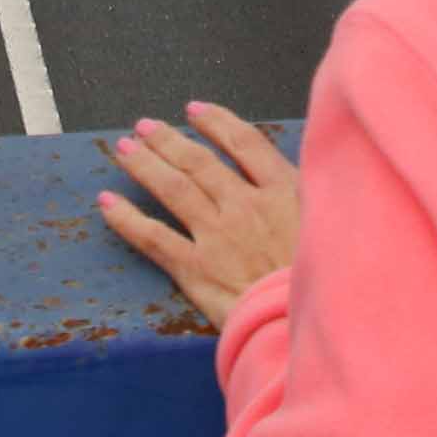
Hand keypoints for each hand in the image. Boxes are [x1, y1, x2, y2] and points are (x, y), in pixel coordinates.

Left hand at [98, 102, 300, 326]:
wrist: (307, 327)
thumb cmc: (321, 282)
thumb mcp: (329, 227)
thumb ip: (305, 197)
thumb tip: (288, 173)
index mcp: (282, 192)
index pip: (244, 143)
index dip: (216, 122)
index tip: (194, 110)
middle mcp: (245, 207)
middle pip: (199, 161)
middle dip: (168, 140)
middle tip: (144, 126)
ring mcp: (217, 237)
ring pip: (173, 189)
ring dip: (145, 164)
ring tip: (124, 149)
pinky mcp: (196, 270)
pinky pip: (153, 237)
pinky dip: (126, 218)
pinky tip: (107, 202)